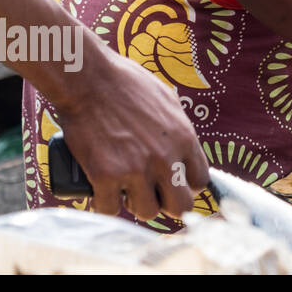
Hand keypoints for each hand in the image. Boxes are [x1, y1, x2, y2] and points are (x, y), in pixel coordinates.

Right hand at [55, 54, 208, 221]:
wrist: (90, 80)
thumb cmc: (127, 85)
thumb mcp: (168, 102)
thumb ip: (178, 130)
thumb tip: (183, 151)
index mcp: (185, 138)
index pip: (200, 181)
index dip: (187, 186)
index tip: (174, 183)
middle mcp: (166, 158)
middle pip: (181, 206)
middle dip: (167, 203)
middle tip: (152, 193)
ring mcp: (136, 169)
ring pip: (147, 212)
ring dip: (135, 203)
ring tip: (125, 189)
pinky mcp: (104, 176)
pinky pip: (110, 209)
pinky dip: (104, 203)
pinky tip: (102, 191)